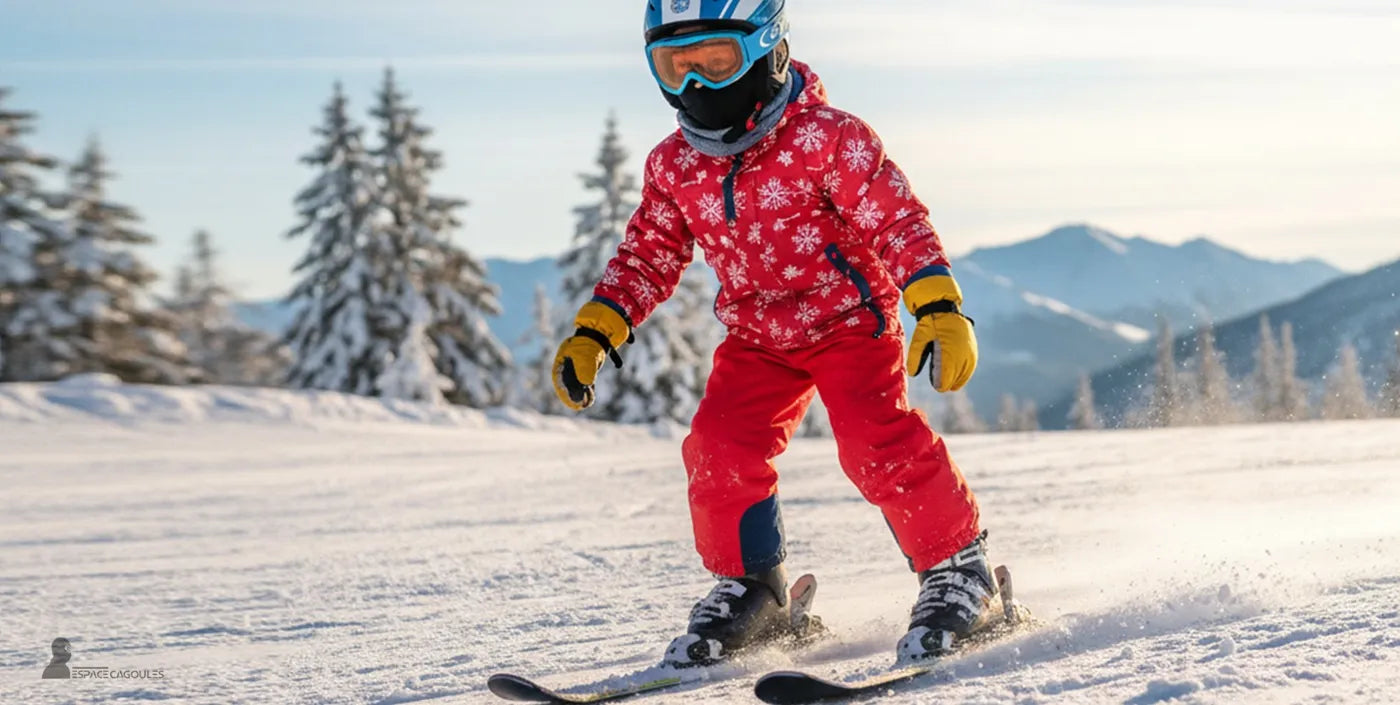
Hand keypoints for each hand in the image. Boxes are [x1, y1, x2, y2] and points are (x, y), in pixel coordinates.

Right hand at [553, 300, 632, 410]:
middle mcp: (568, 363)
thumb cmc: (590, 343)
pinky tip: (591, 397)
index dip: (564, 392)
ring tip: (586, 404)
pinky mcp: (587, 365)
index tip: (571, 403)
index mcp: (562, 360)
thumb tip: (586, 387)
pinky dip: (588, 388)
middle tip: (580, 405)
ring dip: (581, 392)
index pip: (560, 379)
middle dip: (574, 394)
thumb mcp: (587, 359)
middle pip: (568, 382)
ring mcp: (577, 364)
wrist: (601, 330)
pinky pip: (586, 379)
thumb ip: (586, 373)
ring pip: (577, 382)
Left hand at [903, 275, 977, 392]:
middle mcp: (962, 352)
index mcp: (949, 351)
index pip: (947, 376)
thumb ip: (915, 356)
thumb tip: (912, 374)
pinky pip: (971, 365)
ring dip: (958, 379)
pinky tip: (960, 377)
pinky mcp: (973, 347)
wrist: (944, 307)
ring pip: (966, 372)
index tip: (937, 387)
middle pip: (956, 376)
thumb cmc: (930, 322)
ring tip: (950, 386)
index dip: (942, 384)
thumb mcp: (919, 337)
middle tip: (940, 386)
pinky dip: (966, 373)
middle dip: (948, 382)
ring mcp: (969, 350)